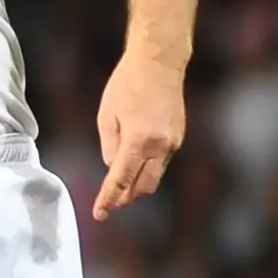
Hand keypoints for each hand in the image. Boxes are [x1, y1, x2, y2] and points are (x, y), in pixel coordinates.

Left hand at [92, 53, 186, 218]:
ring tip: (121, 186)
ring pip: (154, 177)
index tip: (99, 214)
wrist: (159, 63)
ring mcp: (172, 143)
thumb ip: (109, 148)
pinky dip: (148, 168)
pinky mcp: (178, 138)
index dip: (109, 200)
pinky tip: (136, 163)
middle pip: (144, 188)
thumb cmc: (127, 85)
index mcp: (138, 141)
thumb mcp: (106, 116)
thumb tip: (114, 169)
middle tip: (111, 202)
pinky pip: (161, 163)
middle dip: (127, 198)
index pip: (120, 180)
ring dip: (138, 185)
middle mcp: (159, 147)